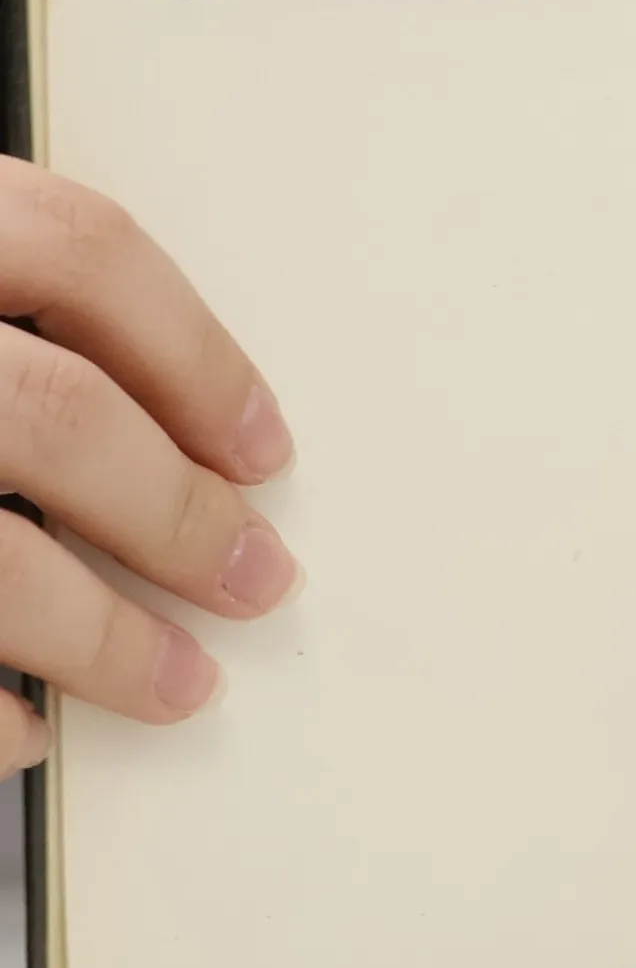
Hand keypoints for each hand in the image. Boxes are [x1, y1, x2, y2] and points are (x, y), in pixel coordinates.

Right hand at [0, 158, 298, 778]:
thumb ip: (34, 326)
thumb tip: (198, 431)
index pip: (74, 244)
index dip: (195, 348)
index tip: (270, 446)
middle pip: (53, 411)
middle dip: (179, 512)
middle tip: (261, 579)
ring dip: (105, 640)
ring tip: (181, 686)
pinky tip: (32, 723)